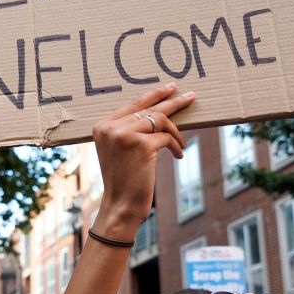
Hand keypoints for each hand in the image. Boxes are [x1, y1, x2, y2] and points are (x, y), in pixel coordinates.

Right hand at [91, 83, 194, 239]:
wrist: (121, 205)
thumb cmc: (124, 180)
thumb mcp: (120, 150)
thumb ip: (129, 130)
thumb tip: (158, 111)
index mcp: (102, 126)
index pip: (133, 104)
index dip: (153, 95)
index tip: (169, 89)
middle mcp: (111, 127)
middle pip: (149, 107)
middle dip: (172, 101)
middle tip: (190, 96)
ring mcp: (125, 134)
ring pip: (160, 120)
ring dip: (176, 132)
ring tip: (182, 143)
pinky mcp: (141, 145)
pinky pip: (166, 137)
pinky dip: (176, 145)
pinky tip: (178, 154)